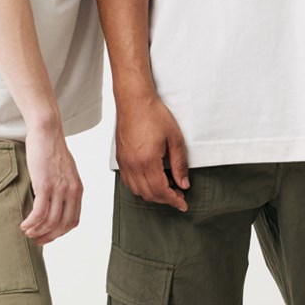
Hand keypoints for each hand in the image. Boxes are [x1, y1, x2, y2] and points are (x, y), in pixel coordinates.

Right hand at [20, 122, 83, 244]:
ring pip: (50, 222)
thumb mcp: (65, 171)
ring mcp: (59, 189)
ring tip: (27, 232)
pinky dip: (31, 223)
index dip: (60, 233)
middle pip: (63, 225)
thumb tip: (56, 202)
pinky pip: (39, 213)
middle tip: (36, 240)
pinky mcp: (45, 185)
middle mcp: (71, 191)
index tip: (48, 236)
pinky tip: (24, 224)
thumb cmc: (52, 149)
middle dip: (49, 236)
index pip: (73, 220)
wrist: (47, 131)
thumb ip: (64, 187)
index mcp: (78, 189)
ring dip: (37, 231)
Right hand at [115, 95, 189, 210]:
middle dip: (165, 199)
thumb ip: (179, 164)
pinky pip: (128, 181)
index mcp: (147, 160)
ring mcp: (124, 162)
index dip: (174, 200)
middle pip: (149, 194)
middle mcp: (133, 164)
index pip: (161, 191)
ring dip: (152, 194)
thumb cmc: (154, 115)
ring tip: (166, 187)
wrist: (134, 101)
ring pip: (137, 190)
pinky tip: (150, 180)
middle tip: (178, 195)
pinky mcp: (120, 158)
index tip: (183, 204)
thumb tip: (183, 183)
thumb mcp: (175, 138)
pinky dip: (140, 187)